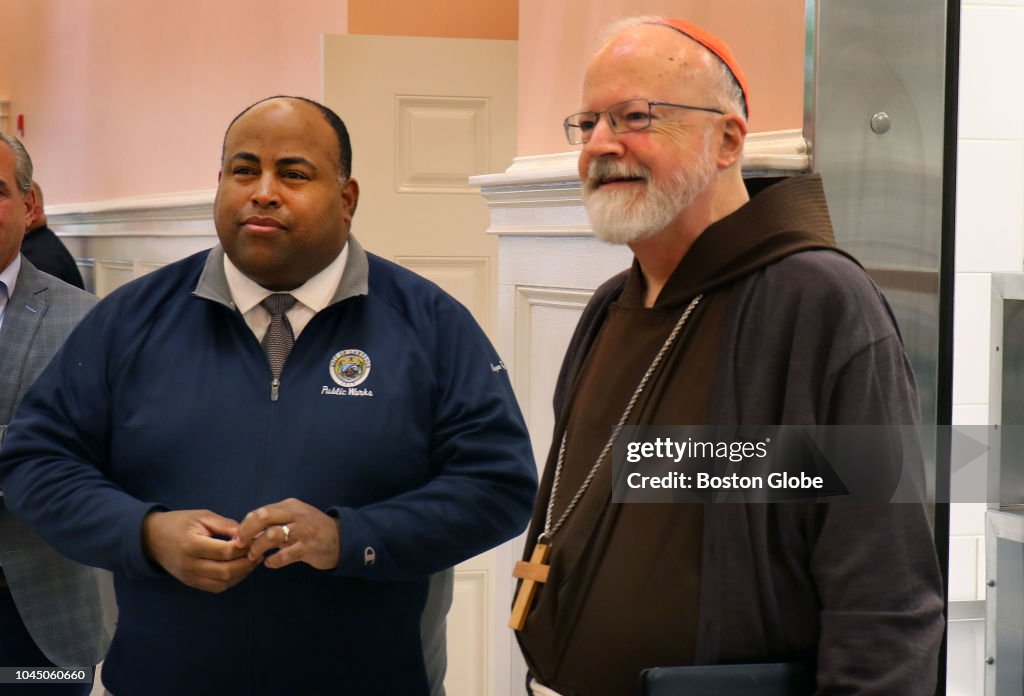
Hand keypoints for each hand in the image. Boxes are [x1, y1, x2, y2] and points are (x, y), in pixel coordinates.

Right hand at [142, 510, 257, 592]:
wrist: (151, 538)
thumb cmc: (178, 523)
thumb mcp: (202, 516)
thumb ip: (225, 525)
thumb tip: (248, 533)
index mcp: (192, 544)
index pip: (225, 552)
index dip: (244, 548)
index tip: (256, 540)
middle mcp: (190, 565)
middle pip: (226, 571)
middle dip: (247, 563)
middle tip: (259, 552)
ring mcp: (189, 577)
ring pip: (223, 582)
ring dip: (242, 574)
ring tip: (252, 561)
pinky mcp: (190, 583)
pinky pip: (216, 588)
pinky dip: (231, 581)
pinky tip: (239, 569)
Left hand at [235, 498, 339, 570]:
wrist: (341, 539)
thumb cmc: (312, 529)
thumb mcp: (294, 519)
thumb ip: (274, 522)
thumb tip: (247, 532)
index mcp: (289, 506)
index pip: (260, 511)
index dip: (245, 525)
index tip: (238, 537)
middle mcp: (296, 515)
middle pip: (263, 517)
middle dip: (247, 532)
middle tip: (240, 545)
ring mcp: (303, 531)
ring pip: (272, 535)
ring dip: (258, 547)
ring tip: (254, 556)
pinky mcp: (309, 547)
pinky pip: (285, 555)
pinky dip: (274, 560)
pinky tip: (270, 563)